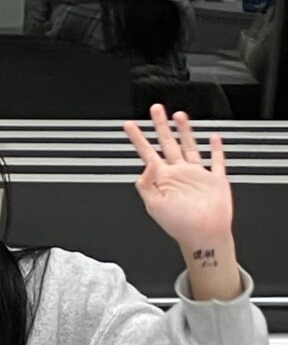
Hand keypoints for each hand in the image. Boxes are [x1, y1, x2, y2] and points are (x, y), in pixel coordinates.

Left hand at [124, 105, 233, 248]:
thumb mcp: (154, 205)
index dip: (138, 139)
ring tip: (178, 115)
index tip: (129, 126)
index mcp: (162, 179)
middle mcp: (178, 174)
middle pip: (167, 143)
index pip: (146, 153)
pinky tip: (212, 137)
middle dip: (161, 126)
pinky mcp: (215, 179)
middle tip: (155, 109)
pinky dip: (215, 148)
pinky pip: (216, 160)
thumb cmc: (178, 225)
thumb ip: (146, 183)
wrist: (202, 236)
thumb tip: (146, 164)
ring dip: (184, 131)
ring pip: (189, 146)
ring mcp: (196, 175)